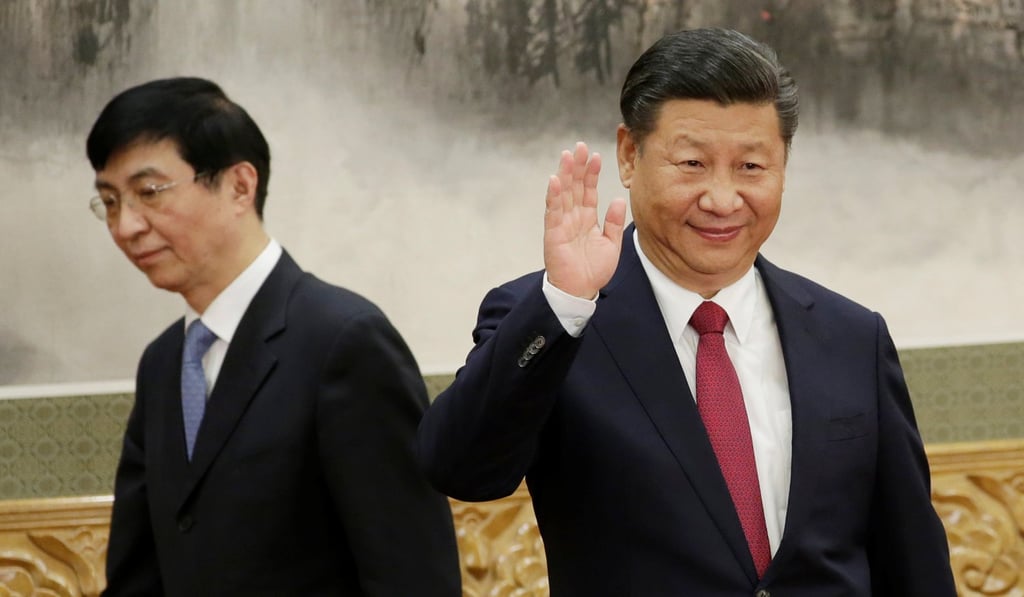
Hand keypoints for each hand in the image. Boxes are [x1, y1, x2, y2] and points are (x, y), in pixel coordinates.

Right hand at [543, 142, 627, 298]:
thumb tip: (619, 199)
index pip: (589, 190)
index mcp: (587, 218)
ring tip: (567, 156)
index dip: (592, 173)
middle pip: (575, 187)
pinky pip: (553, 212)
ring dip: (564, 175)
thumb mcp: (611, 244)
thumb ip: (614, 222)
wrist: (580, 291)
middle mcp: (573, 217)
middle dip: (577, 167)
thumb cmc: (593, 270)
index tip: (596, 156)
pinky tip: (555, 180)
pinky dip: (553, 196)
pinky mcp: (553, 234)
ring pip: (563, 194)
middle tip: (580, 147)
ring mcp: (562, 224)